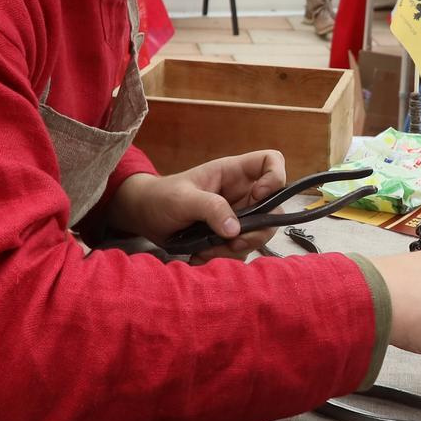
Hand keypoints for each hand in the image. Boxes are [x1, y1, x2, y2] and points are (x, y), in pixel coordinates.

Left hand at [110, 150, 289, 259]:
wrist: (146, 218)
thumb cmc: (162, 197)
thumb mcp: (183, 198)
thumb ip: (210, 208)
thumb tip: (235, 229)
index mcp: (234, 173)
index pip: (271, 162)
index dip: (274, 178)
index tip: (258, 198)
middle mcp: (242, 194)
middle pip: (273, 208)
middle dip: (257, 230)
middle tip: (234, 241)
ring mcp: (237, 216)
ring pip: (258, 234)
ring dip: (237, 249)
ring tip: (207, 251)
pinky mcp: (229, 236)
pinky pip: (241, 250)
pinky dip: (225, 258)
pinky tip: (202, 256)